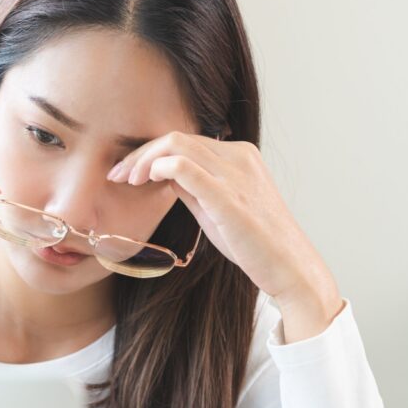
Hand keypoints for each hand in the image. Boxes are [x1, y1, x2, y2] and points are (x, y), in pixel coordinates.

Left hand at [107, 131, 343, 340]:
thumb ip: (194, 187)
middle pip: (176, 139)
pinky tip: (146, 180)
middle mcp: (238, 157)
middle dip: (139, 155)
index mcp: (239, 155)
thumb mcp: (218, 207)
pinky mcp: (229, 198)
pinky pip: (187, 167)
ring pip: (177, 145)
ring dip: (144, 160)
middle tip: (117, 175)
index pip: (185, 141)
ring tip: (127, 180)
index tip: (126, 173)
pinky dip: (160, 167)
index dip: (149, 153)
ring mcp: (235, 175)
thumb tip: (163, 175)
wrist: (289, 268)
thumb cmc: (254, 242)